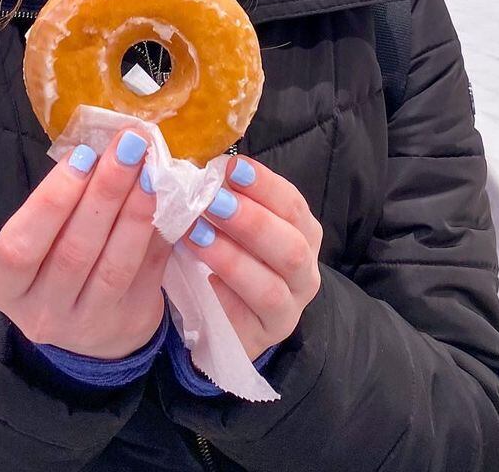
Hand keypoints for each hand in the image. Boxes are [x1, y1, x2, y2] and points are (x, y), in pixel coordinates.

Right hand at [0, 129, 171, 358]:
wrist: (92, 321)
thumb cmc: (55, 261)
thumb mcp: (42, 239)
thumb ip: (63, 202)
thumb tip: (103, 150)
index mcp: (6, 286)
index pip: (20, 246)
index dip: (52, 200)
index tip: (83, 154)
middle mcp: (43, 312)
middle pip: (74, 251)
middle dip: (104, 192)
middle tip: (128, 146)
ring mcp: (88, 325)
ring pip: (114, 266)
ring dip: (135, 212)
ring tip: (149, 171)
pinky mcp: (130, 323)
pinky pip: (147, 273)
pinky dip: (158, 232)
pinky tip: (165, 200)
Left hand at [181, 155, 322, 360]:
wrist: (221, 315)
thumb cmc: (228, 253)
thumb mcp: (232, 222)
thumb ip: (226, 195)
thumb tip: (200, 161)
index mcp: (301, 233)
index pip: (293, 205)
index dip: (264, 185)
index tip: (231, 167)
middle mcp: (304, 271)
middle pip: (291, 247)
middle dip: (251, 222)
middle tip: (212, 202)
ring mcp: (288, 309)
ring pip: (271, 287)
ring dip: (231, 258)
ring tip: (195, 236)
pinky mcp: (263, 337)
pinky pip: (246, 321)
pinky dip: (225, 297)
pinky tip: (201, 279)